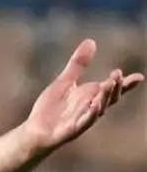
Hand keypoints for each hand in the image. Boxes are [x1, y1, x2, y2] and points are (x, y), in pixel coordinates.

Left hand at [23, 39, 142, 152]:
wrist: (35, 131)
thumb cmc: (51, 109)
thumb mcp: (64, 81)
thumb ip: (78, 64)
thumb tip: (91, 41)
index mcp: (91, 96)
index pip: (112, 89)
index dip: (126, 84)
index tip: (139, 77)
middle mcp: (90, 108)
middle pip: (108, 98)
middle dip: (114, 86)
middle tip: (117, 74)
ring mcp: (82, 119)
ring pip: (99, 109)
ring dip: (104, 97)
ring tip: (108, 84)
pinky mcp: (72, 130)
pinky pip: (84, 122)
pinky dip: (91, 114)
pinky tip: (95, 105)